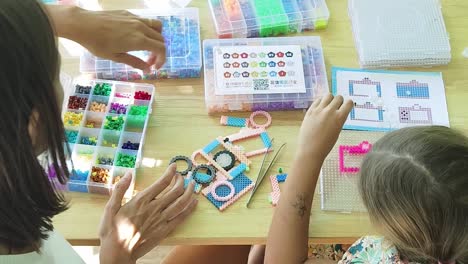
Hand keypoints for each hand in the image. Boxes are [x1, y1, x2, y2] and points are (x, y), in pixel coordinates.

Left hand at [51, 6, 165, 70]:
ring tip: (146, 46)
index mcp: (139, 40)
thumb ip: (134, 62)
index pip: (161, 48)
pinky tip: (134, 36)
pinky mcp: (128, 13)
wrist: (82, 24)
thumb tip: (147, 69)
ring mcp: (135, 18)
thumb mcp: (115, 56)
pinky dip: (147, 30)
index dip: (162, 60)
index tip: (154, 67)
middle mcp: (141, 27)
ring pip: (156, 26)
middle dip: (158, 52)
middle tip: (148, 61)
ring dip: (156, 38)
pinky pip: (145, 21)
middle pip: (161, 38)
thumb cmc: (97, 43)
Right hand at [99, 164, 197, 263]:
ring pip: (181, 203)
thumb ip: (120, 189)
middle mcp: (154, 208)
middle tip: (181, 176)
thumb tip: (128, 173)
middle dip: (181, 180)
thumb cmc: (112, 231)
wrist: (117, 253)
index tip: (174, 166)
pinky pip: (181, 217)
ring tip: (192, 185)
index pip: (162, 182)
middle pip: (175, 191)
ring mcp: (161, 220)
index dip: (170, 172)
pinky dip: (190, 208)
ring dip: (189, 192)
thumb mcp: (110, 208)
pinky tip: (194, 202)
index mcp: (141, 201)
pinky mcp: (165, 230)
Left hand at [297, 94, 352, 159]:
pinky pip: (317, 100)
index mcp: (340, 117)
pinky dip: (320, 102)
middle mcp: (330, 111)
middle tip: (336, 108)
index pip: (348, 103)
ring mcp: (319, 110)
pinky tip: (320, 108)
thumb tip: (338, 112)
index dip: (348, 104)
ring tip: (328, 106)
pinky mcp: (310, 111)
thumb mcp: (337, 131)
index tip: (346, 107)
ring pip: (328, 95)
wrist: (310, 150)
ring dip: (330, 99)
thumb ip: (338, 119)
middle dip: (339, 102)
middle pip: (338, 97)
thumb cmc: (326, 145)